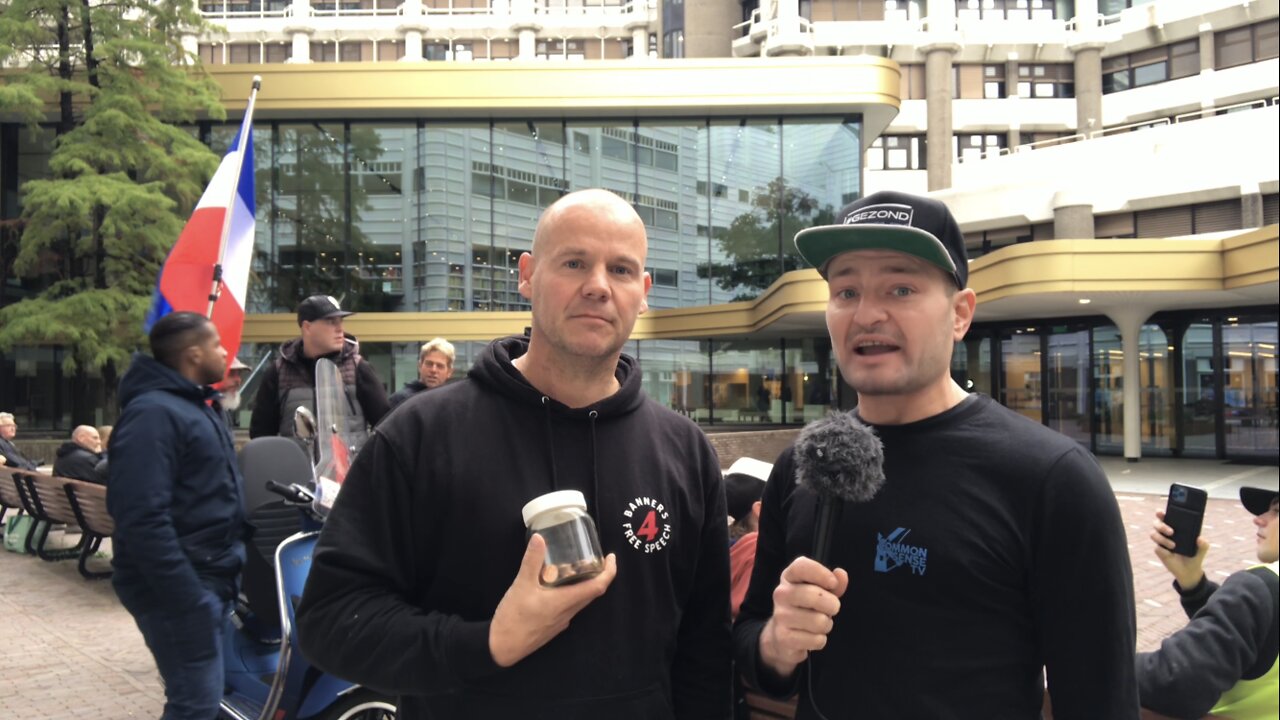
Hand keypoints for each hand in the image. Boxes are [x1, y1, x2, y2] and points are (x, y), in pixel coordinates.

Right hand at [488, 533, 616, 666]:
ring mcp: (561, 622)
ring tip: (576, 569)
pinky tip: (556, 587)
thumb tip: (539, 538)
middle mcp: (568, 613)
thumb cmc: (513, 617)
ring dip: (584, 586)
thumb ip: (531, 561)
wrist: (502, 647)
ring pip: (580, 601)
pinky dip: (570, 595)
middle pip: (592, 593)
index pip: (598, 587)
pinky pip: (569, 608)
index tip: (612, 558)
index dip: (609, 572)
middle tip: (594, 559)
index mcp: (565, 602)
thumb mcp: (521, 585)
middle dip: (598, 576)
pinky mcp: (553, 626)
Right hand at [758, 556, 848, 679]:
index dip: (820, 573)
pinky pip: (816, 639)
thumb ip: (833, 584)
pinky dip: (820, 640)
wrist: (782, 637)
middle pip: (814, 595)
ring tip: (818, 624)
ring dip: (826, 625)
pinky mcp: (784, 637)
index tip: (833, 583)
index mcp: (789, 577)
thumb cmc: (805, 609)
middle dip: (832, 605)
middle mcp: (781, 594)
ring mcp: (780, 615)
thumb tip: (841, 574)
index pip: (801, 567)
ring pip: (819, 621)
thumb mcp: (820, 593)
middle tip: (832, 609)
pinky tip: (810, 637)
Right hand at [1151, 509, 1208, 590]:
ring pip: (1153, 534)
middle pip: (1156, 523)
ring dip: (1163, 539)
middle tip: (1172, 532)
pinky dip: (1164, 550)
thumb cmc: (1195, 556)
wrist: (1189, 571)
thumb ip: (1203, 544)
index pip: (1166, 517)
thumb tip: (1200, 538)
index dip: (1161, 513)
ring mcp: (1162, 542)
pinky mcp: (1159, 551)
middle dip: (1161, 526)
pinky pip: (1157, 548)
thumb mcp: (1202, 550)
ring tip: (1174, 546)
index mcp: (1176, 528)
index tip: (1161, 513)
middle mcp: (1166, 533)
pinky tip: (1170, 554)